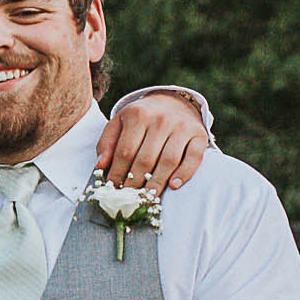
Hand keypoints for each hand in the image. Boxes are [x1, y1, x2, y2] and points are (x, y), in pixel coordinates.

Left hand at [94, 90, 214, 190]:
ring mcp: (182, 127)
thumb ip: (107, 143)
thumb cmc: (142, 118)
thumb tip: (100, 166)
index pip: (125, 151)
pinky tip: (173, 186)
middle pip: (146, 159)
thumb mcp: (120, 123)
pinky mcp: (200, 135)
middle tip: (129, 198)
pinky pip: (194, 158)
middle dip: (135, 182)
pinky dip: (184, 173)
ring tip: (147, 197)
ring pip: (169, 160)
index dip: (117, 173)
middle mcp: (161, 120)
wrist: (174, 101)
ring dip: (157, 182)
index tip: (112, 189)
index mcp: (138, 115)